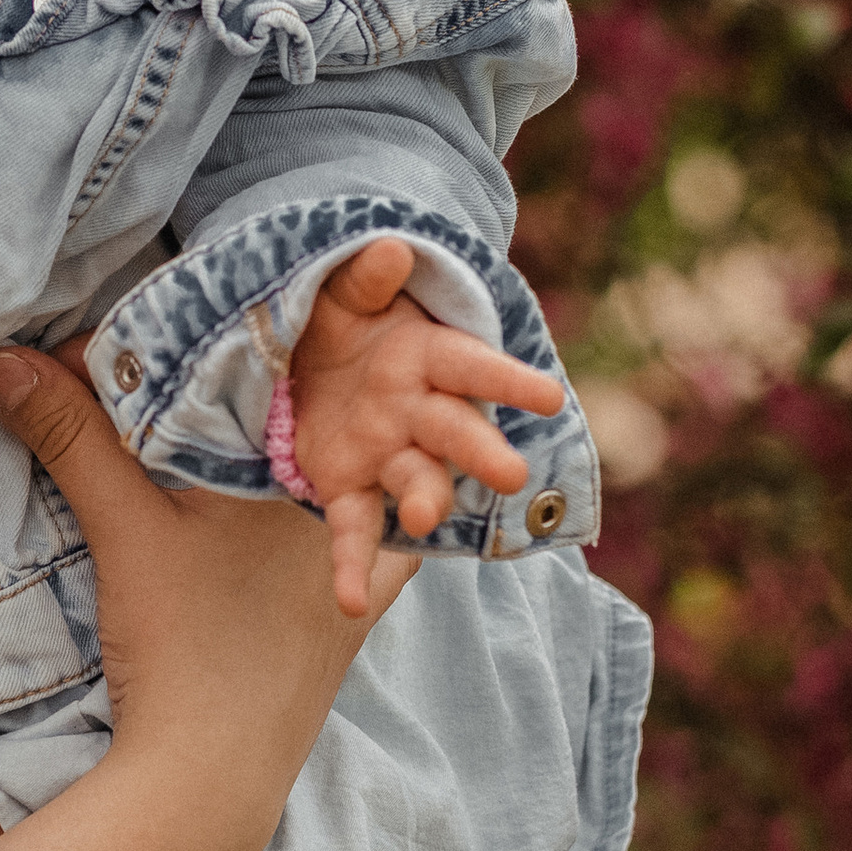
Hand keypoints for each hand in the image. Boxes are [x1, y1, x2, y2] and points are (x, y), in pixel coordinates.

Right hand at [0, 346, 415, 850]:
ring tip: (307, 375)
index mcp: (309, 459)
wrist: (214, 773)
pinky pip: (369, 523)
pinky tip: (335, 478)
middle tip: (227, 324)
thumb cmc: (182, 643)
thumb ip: (70, 433)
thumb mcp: (123, 524)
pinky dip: (354, 494)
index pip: (285, 361)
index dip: (244, 315)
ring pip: (358, 460)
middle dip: (286, 362)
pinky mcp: (360, 597)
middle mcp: (356, 495)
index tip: (193, 288)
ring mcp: (369, 549)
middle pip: (324, 405)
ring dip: (331, 423)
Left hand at [288, 237, 563, 608]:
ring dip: (426, 500)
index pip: (473, 366)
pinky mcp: (350, 487)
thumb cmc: (341, 321)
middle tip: (510, 475)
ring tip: (425, 520)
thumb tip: (390, 249)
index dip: (508, 381)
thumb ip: (365, 280)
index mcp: (426, 356)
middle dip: (481, 452)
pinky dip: (354, 565)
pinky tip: (351, 601)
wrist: (301, 361)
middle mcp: (417, 410)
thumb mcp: (344, 295)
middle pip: (455, 432)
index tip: (549, 398)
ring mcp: (388, 453)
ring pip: (417, 480)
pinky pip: (356, 528)